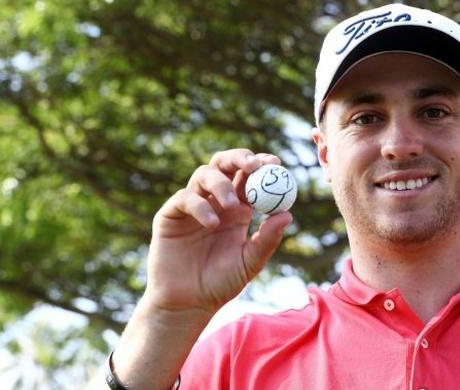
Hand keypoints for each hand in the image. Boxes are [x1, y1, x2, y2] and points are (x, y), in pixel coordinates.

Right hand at [145, 149, 291, 314]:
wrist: (188, 304)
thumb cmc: (221, 284)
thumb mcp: (250, 262)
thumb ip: (267, 239)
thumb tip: (287, 214)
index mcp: (238, 209)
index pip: (249, 176)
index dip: (261, 165)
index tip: (275, 164)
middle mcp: (215, 202)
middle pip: (224, 164)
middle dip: (239, 158)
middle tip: (253, 165)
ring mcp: (192, 206)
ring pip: (204, 174)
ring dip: (222, 183)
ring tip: (233, 205)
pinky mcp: (170, 216)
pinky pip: (184, 198)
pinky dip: (200, 205)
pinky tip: (212, 223)